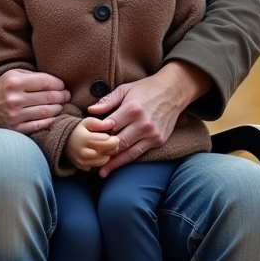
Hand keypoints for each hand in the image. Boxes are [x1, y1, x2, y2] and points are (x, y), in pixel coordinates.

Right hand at [0, 69, 70, 131]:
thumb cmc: (0, 88)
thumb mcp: (11, 75)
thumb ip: (32, 76)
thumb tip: (57, 82)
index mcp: (14, 82)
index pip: (46, 82)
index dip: (59, 84)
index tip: (63, 85)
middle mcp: (14, 99)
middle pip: (49, 97)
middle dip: (62, 96)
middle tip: (66, 96)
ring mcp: (14, 116)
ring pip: (46, 112)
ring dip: (58, 109)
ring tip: (60, 105)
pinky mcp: (15, 128)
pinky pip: (38, 125)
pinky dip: (48, 121)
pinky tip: (52, 116)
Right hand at [65, 118, 119, 171]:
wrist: (63, 141)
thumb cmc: (77, 130)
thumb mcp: (87, 122)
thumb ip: (99, 123)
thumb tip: (112, 124)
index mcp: (85, 138)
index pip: (106, 141)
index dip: (114, 139)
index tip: (114, 136)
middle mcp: (84, 152)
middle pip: (106, 151)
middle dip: (113, 147)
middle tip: (114, 142)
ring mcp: (83, 161)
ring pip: (104, 160)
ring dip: (108, 154)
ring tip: (105, 147)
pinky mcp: (83, 167)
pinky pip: (98, 166)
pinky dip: (101, 160)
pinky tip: (99, 153)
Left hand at [86, 61, 208, 175]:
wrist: (173, 92)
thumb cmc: (146, 88)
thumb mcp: (124, 89)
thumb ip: (107, 101)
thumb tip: (90, 110)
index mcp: (132, 109)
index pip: (110, 127)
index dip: (98, 134)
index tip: (87, 140)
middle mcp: (143, 124)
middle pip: (118, 142)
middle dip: (104, 152)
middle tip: (90, 160)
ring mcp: (152, 134)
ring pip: (129, 152)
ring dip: (114, 162)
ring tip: (101, 172)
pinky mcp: (158, 141)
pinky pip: (140, 153)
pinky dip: (127, 159)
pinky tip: (118, 165)